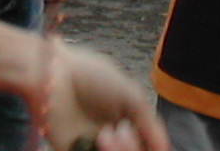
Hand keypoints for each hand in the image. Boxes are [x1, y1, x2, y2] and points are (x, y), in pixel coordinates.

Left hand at [45, 41, 167, 150]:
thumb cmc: (90, 76)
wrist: (53, 76)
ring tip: (107, 134)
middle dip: (133, 149)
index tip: (157, 144)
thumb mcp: (130, 95)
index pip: (148, 146)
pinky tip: (100, 139)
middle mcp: (112, 139)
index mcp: (128, 123)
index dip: (154, 146)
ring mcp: (93, 147)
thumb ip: (151, 125)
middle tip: (122, 129)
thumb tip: (166, 149)